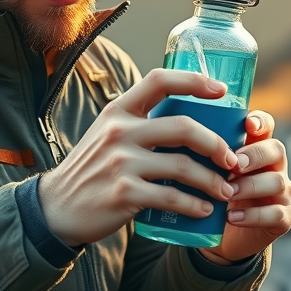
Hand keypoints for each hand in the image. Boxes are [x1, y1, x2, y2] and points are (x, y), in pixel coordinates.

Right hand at [38, 69, 239, 246]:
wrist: (57, 207)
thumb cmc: (93, 169)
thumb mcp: (108, 133)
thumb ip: (139, 123)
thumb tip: (189, 121)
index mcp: (118, 110)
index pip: (160, 80)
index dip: (194, 81)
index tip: (221, 91)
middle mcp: (120, 131)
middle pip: (184, 127)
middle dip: (216, 144)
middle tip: (232, 159)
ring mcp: (121, 163)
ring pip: (184, 166)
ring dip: (212, 180)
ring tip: (226, 190)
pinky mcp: (124, 193)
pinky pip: (171, 197)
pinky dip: (194, 205)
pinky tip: (204, 210)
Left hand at [198, 111, 290, 264]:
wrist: (218, 236)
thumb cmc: (211, 196)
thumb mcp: (206, 172)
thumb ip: (202, 154)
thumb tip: (177, 134)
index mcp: (255, 148)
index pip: (266, 125)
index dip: (260, 121)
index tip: (248, 124)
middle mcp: (274, 166)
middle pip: (276, 149)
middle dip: (254, 155)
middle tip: (234, 165)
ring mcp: (281, 192)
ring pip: (277, 182)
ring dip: (250, 187)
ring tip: (227, 194)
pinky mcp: (283, 218)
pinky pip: (276, 214)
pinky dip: (253, 216)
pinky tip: (232, 217)